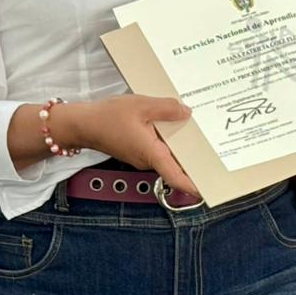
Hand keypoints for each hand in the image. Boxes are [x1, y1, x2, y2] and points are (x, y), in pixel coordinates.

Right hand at [58, 96, 197, 195]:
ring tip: (197, 131)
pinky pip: (157, 148)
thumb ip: (166, 108)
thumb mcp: (141, 105)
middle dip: (193, 158)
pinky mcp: (136, 150)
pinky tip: (173, 124)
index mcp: (151, 154)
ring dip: (180, 145)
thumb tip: (187, 112)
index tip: (208, 189)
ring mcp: (141, 157)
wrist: (82, 124)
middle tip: (213, 149)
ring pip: (166, 154)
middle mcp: (147, 160)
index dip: (192, 185)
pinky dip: (167, 139)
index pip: (175, 177)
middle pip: (175, 164)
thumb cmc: (108, 117)